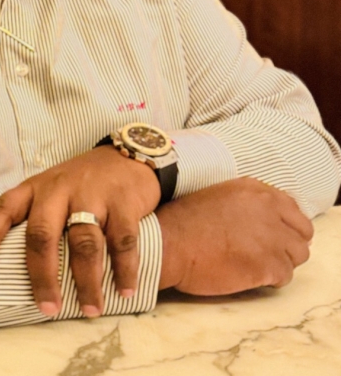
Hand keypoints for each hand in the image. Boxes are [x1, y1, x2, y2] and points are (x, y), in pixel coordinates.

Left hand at [0, 145, 160, 316]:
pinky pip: (122, 240)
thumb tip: (17, 272)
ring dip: (87, 281)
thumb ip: (37, 220)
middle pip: (43, 234)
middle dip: (43, 276)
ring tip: (90, 309)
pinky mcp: (122, 201)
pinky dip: (124, 268)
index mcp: (35, 189)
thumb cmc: (82, 184)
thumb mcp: (52, 191)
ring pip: (84, 242)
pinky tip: (125, 290)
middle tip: (48, 307)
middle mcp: (59, 189)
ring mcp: (92, 193)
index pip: (3, 208)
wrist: (127, 156)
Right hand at [157, 178, 313, 294]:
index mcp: (254, 189)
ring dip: (282, 262)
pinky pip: (285, 276)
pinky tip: (249, 276)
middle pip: (302, 231)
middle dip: (289, 244)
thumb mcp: (218, 196)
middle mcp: (267, 207)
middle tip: (268, 253)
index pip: (292, 208)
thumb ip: (247, 202)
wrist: (168, 242)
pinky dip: (271, 279)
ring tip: (257, 266)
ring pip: (298, 255)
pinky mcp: (268, 264)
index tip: (273, 235)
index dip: (284, 225)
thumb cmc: (184, 222)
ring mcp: (270, 235)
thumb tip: (265, 218)